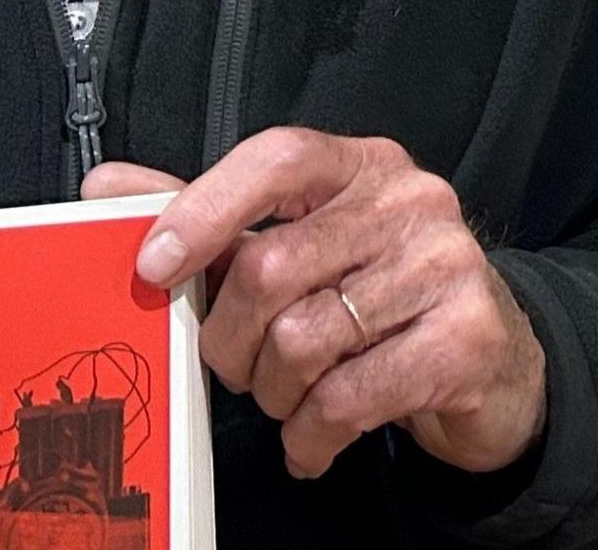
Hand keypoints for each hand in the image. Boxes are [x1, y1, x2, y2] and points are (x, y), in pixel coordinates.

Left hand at [91, 133, 547, 480]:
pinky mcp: (465, 339)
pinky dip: (311, 436)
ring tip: (291, 399)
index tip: (153, 266)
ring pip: (303, 342)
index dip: (205, 209)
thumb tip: (106, 189)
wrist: (491, 363)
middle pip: (272, 268)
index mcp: (363, 168)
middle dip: (231, 342)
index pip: (277, 159)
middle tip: (239, 368)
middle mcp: (412, 203)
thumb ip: (211, 222)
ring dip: (276, 395)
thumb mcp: (299, 249)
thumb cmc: (378, 301)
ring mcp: (446, 267)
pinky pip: (347, 398)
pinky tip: (314, 440)